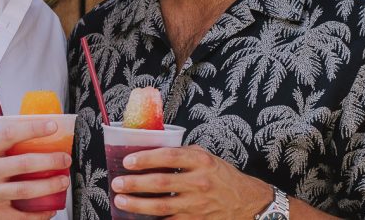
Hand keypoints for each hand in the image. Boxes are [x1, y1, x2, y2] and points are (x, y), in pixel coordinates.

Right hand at [0, 119, 70, 218]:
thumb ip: (1, 146)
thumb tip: (32, 134)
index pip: (10, 135)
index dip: (33, 129)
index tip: (52, 126)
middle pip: (24, 164)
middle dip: (50, 161)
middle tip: (64, 159)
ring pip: (26, 190)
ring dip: (49, 185)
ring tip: (63, 181)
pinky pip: (21, 216)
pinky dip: (39, 214)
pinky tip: (50, 209)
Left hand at [110, 145, 270, 218]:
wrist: (246, 201)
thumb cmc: (222, 177)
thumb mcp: (206, 157)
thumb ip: (183, 154)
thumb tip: (152, 151)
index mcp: (201, 161)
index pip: (169, 156)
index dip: (146, 159)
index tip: (128, 161)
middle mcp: (199, 182)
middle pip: (161, 182)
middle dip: (135, 183)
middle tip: (118, 183)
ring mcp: (197, 205)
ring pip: (161, 206)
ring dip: (137, 204)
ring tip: (121, 201)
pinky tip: (137, 217)